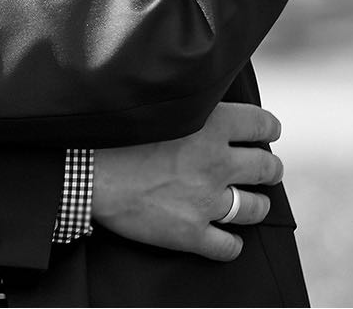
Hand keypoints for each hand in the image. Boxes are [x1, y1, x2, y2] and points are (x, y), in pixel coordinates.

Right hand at [92, 102, 285, 261]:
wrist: (83, 172)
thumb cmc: (114, 134)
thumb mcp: (160, 107)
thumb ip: (191, 106)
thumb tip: (207, 104)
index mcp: (211, 125)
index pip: (262, 125)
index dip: (267, 129)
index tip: (265, 133)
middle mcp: (216, 163)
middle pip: (267, 168)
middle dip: (268, 169)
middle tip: (263, 169)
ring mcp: (206, 201)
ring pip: (255, 208)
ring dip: (255, 205)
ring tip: (247, 203)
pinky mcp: (191, 233)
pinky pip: (228, 247)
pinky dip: (230, 244)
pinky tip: (224, 238)